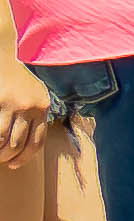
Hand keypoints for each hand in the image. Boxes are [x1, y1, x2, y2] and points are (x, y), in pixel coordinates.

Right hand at [0, 51, 51, 169]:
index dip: (25, 157)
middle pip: (19, 144)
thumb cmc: (19, 78)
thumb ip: (34, 114)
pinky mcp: (0, 101)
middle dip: (8, 157)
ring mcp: (14, 105)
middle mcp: (31, 108)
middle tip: (0, 160)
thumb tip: (28, 140)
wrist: (6, 54)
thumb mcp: (35, 95)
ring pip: (4, 140)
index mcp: (43, 108)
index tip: (15, 165)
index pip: (36, 142)